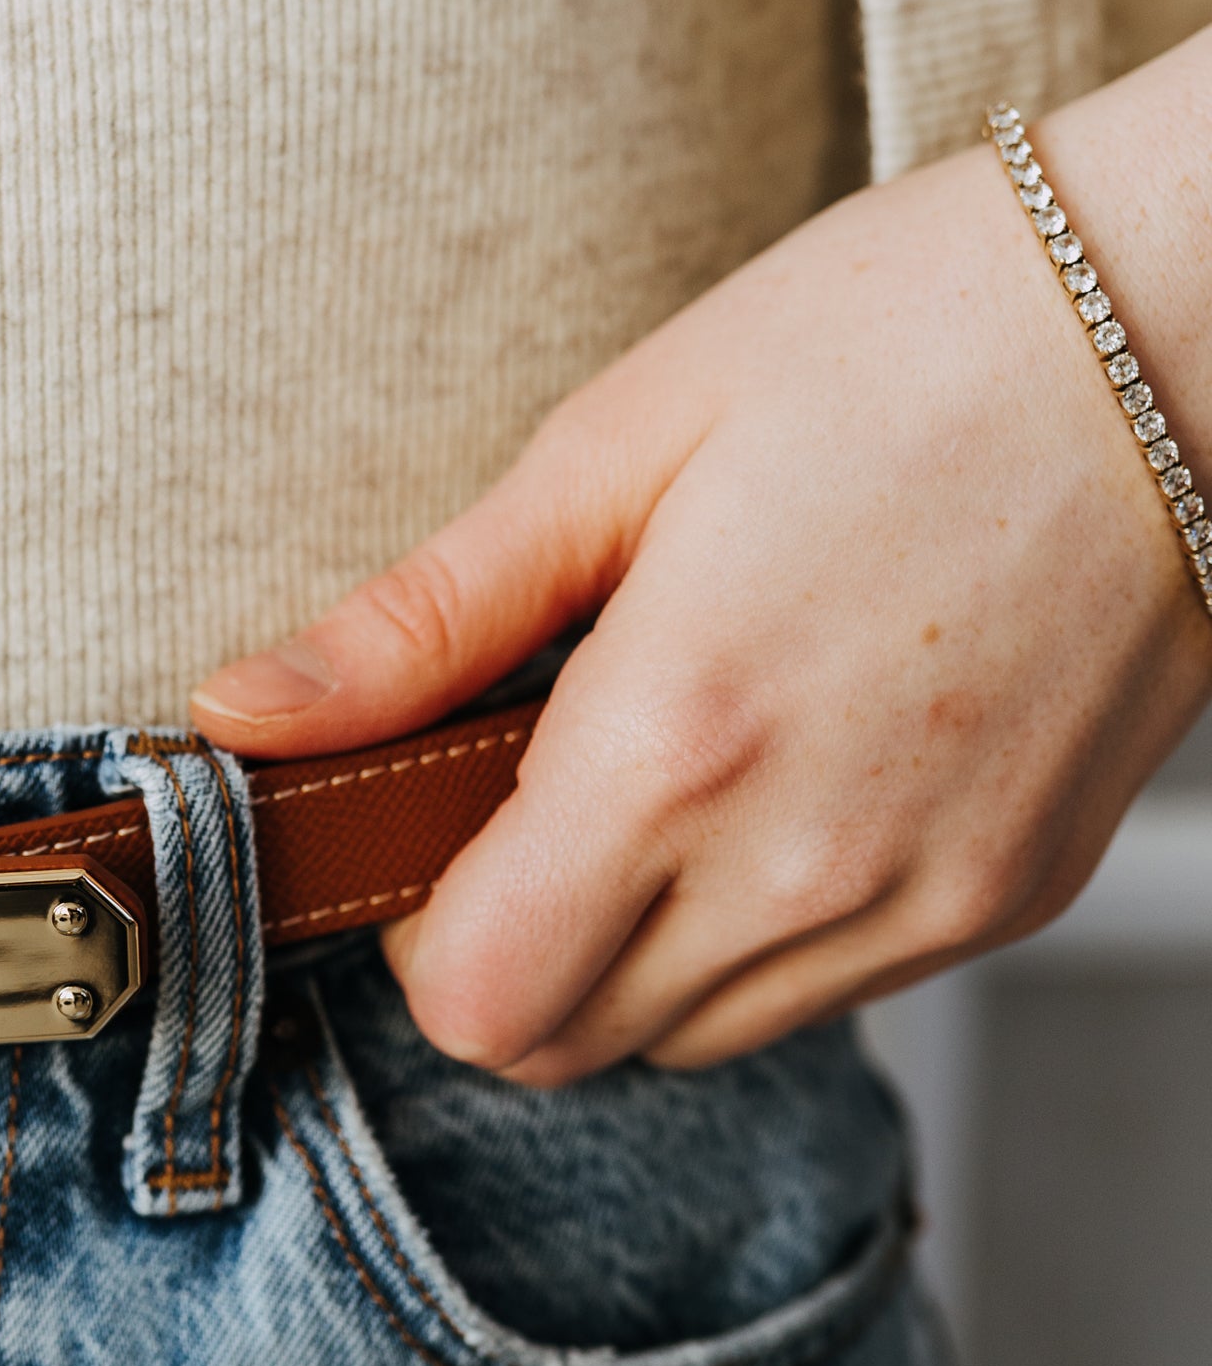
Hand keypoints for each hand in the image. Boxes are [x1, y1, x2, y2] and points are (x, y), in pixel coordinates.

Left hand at [192, 40, 1211, 1081]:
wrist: (1191, 320)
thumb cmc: (908, 332)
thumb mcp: (620, 442)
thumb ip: (423, 619)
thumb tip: (248, 712)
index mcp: (680, 742)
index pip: (477, 1001)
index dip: (423, 935)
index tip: (441, 821)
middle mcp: (808, 863)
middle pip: (572, 1046)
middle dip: (518, 947)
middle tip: (545, 784)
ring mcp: (925, 898)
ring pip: (699, 1036)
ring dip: (646, 944)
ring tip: (689, 754)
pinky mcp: (1010, 897)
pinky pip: (830, 989)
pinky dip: (770, 926)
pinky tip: (799, 765)